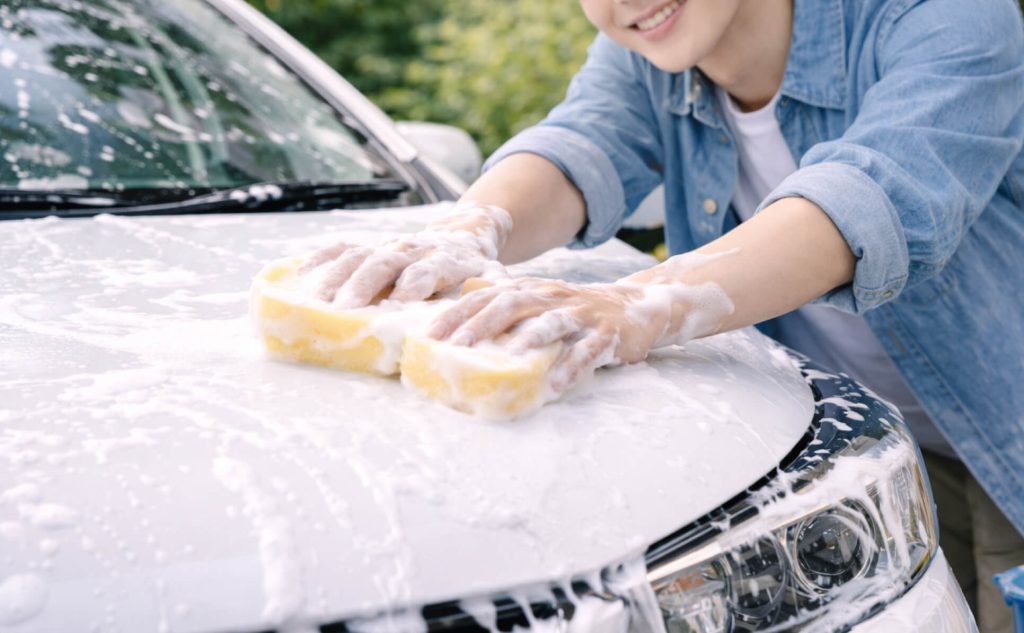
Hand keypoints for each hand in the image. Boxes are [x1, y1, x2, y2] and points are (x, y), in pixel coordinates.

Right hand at [300, 202, 512, 306]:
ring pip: (358, 255)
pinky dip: (320, 258)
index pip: (425, 270)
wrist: (464, 235)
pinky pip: (341, 248)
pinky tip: (298, 274)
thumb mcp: (493, 280)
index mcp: (442, 259)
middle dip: (364, 284)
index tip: (399, 304)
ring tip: (318, 301)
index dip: (412, 285)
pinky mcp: (371, 245)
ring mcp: (388, 246)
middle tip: (346, 308)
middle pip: (384, 262)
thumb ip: (491, 294)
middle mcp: (411, 250)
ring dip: (337, 277)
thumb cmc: (478, 270)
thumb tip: (495, 314)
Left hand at [427, 270, 733, 392]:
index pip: (485, 296)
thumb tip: (453, 322)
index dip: (456, 313)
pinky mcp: (607, 333)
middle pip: (511, 305)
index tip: (428, 335)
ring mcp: (580, 314)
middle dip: (481, 325)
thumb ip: (499, 307)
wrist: (634, 307)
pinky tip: (557, 386)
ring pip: (552, 322)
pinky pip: (589, 350)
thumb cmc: (573, 312)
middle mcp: (550, 297)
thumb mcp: (535, 303)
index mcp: (528, 290)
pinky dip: (573, 368)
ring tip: (511, 358)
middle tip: (456, 347)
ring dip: (530, 339)